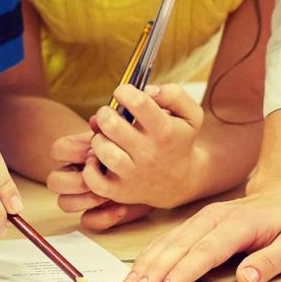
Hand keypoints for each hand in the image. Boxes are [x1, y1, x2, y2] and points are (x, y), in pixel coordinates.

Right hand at [43, 131, 155, 229]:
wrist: (158, 168)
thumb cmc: (136, 146)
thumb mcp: (126, 133)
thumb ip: (111, 128)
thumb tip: (94, 121)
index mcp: (78, 152)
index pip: (58, 150)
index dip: (72, 151)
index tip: (95, 152)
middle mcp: (76, 175)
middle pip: (54, 181)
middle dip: (75, 180)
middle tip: (100, 176)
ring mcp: (84, 196)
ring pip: (64, 203)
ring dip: (84, 200)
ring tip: (108, 194)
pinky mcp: (98, 212)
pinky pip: (88, 221)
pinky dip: (103, 217)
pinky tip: (121, 208)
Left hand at [80, 84, 203, 209]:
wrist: (180, 182)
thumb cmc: (178, 139)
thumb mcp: (190, 115)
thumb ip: (173, 94)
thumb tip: (146, 90)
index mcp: (165, 130)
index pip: (138, 102)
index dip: (124, 91)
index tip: (122, 93)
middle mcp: (148, 153)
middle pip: (112, 124)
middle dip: (105, 113)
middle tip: (109, 115)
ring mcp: (133, 174)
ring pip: (103, 151)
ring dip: (98, 139)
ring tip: (105, 138)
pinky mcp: (119, 191)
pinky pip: (94, 180)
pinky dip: (90, 168)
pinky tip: (98, 159)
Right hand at [122, 187, 280, 281]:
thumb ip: (272, 262)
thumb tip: (246, 278)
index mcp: (239, 224)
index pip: (207, 251)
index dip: (184, 271)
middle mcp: (216, 218)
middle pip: (181, 246)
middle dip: (156, 270)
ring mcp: (205, 218)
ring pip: (171, 241)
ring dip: (149, 262)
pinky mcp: (198, 222)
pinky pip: (170, 238)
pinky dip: (152, 254)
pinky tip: (140, 268)